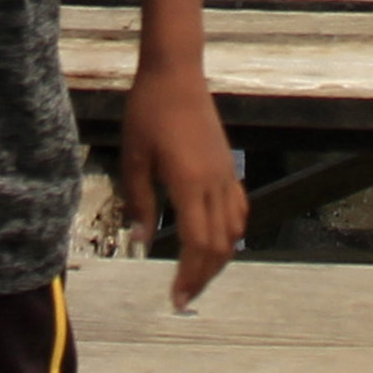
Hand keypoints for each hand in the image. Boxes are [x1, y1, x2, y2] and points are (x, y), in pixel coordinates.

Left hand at [119, 66, 243, 309]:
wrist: (176, 74)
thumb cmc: (148, 112)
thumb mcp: (134, 158)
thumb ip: (138, 201)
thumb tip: (140, 239)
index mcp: (190, 183)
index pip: (198, 244)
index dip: (190, 275)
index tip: (177, 297)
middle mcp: (215, 183)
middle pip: (220, 245)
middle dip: (204, 276)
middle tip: (184, 297)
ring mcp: (225, 174)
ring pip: (233, 230)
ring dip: (219, 258)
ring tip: (199, 275)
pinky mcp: (227, 165)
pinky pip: (238, 208)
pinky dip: (231, 233)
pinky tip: (218, 240)